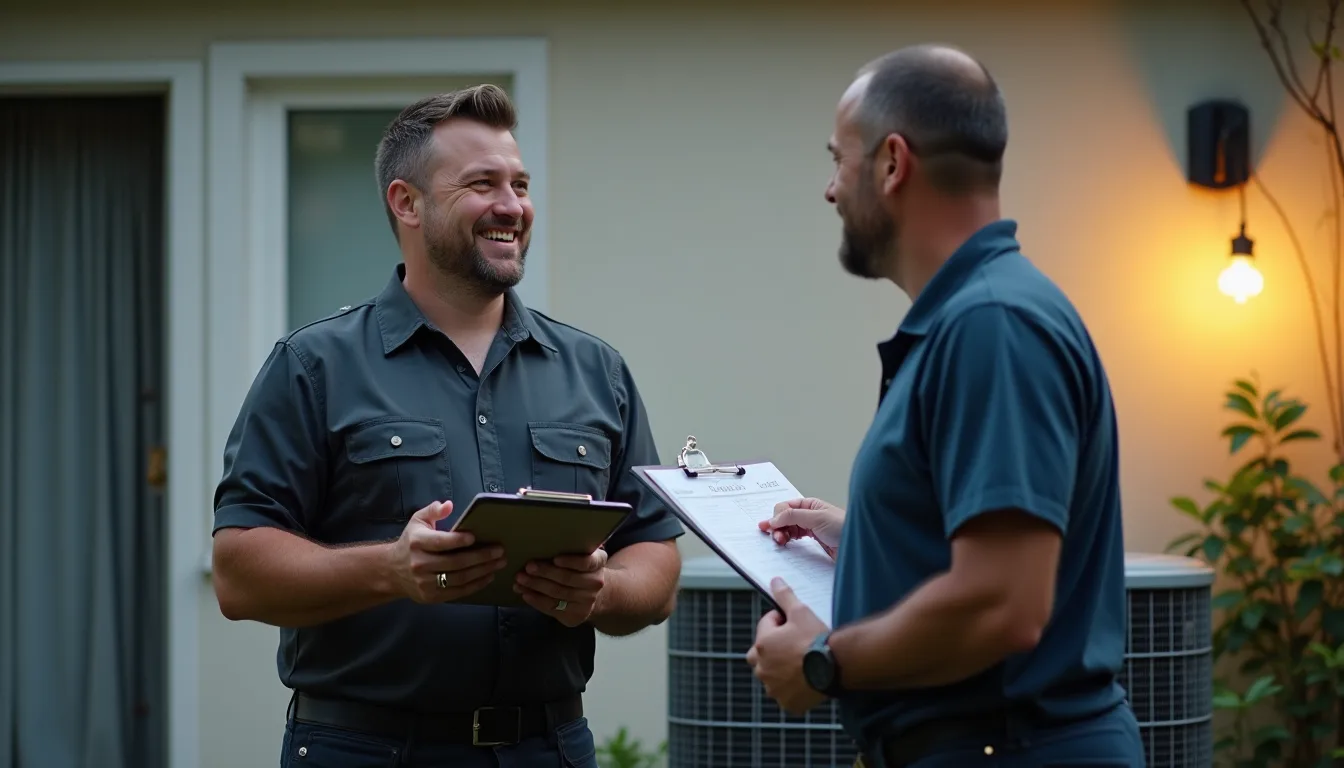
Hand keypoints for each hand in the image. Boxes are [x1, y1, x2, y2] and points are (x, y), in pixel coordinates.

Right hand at [389, 501, 507, 602]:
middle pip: (455, 562)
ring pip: (460, 579)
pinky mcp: (431, 596)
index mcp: (417, 542)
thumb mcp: (418, 521)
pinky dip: (475, 585)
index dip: (459, 540)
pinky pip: (457, 592)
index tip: (475, 537)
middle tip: (499, 551)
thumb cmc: (411, 542)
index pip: (441, 542)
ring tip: (499, 563)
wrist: (392, 571)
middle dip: (481, 557)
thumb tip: (448, 505)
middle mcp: (420, 563)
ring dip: (483, 571)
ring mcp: (425, 583)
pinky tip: (488, 577)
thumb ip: (433, 511)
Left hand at [515, 548, 608, 626]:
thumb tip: (542, 540)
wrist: (593, 593)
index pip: (587, 562)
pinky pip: (552, 608)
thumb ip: (570, 547)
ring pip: (558, 593)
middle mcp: (596, 582)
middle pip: (567, 578)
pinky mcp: (576, 615)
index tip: (555, 559)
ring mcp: (587, 601)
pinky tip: (525, 594)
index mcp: (598, 562)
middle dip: (545, 572)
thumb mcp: (581, 554)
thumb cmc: (578, 567)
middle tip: (527, 567)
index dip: (571, 561)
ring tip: (520, 580)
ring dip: (536, 586)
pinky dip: (536, 600)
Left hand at [746, 578, 829, 713]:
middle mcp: (762, 667)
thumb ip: (785, 597)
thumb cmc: (817, 639)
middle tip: (794, 646)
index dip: (781, 621)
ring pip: (771, 676)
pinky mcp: (786, 702)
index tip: (795, 624)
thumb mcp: (801, 612)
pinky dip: (791, 689)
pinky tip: (806, 681)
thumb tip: (774, 581)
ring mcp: (773, 687)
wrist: (836, 666)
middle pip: (761, 654)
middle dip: (772, 648)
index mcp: (762, 644)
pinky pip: (785, 694)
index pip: (766, 625)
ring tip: (802, 664)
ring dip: (780, 670)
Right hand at [759, 497, 844, 558]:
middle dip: (777, 526)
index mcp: (809, 505)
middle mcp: (808, 516)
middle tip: (776, 537)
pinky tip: (786, 545)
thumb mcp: (817, 517)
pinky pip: (795, 541)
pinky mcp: (813, 544)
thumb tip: (774, 518)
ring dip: (781, 535)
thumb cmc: (844, 527)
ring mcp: (810, 530)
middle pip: (784, 519)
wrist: (860, 546)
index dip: (776, 516)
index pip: (785, 507)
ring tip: (780, 542)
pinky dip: (788, 542)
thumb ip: (794, 515)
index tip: (770, 527)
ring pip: (788, 530)